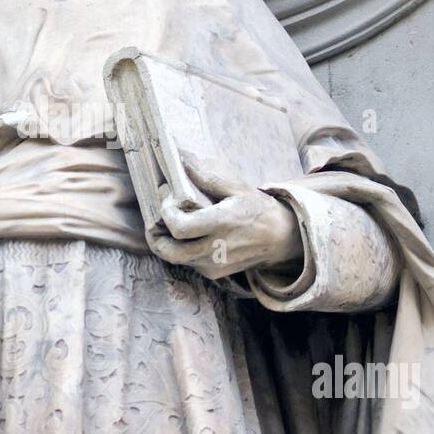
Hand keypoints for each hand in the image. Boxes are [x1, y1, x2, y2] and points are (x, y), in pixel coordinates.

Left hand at [147, 160, 302, 281]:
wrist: (279, 237)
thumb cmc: (256, 208)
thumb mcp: (237, 186)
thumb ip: (208, 176)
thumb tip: (181, 160)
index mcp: (222, 223)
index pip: (181, 227)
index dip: (166, 213)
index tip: (169, 199)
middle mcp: (216, 248)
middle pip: (170, 251)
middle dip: (155, 237)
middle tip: (154, 221)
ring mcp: (215, 264)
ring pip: (176, 259)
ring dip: (166, 243)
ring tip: (166, 225)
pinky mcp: (214, 273)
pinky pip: (188, 263)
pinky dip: (180, 250)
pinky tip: (185, 235)